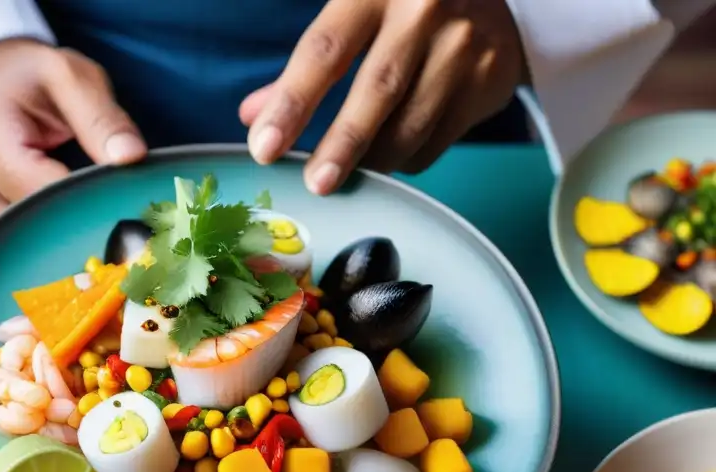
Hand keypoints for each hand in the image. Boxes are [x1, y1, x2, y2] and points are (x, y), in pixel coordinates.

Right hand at [0, 39, 146, 272]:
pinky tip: (14, 267)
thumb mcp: (72, 79)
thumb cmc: (34, 85)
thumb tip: (129, 157)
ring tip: (52, 269)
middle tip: (84, 259)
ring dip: (8, 269)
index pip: (24, 182)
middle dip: (39, 250)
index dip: (65, 209)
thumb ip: (101, 117)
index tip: (104, 224)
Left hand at [239, 0, 527, 193]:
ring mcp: (462, 44)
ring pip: (411, 123)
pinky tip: (391, 154)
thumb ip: (304, 65)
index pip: (325, 51)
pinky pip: (438, 140)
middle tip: (316, 184)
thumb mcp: (353, 14)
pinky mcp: (489, 78)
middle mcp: (424, 10)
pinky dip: (407, 158)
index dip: (292, 103)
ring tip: (349, 174)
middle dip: (341, 144)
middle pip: (376, 90)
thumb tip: (253, 115)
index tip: (265, 146)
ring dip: (374, 160)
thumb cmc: (403, 8)